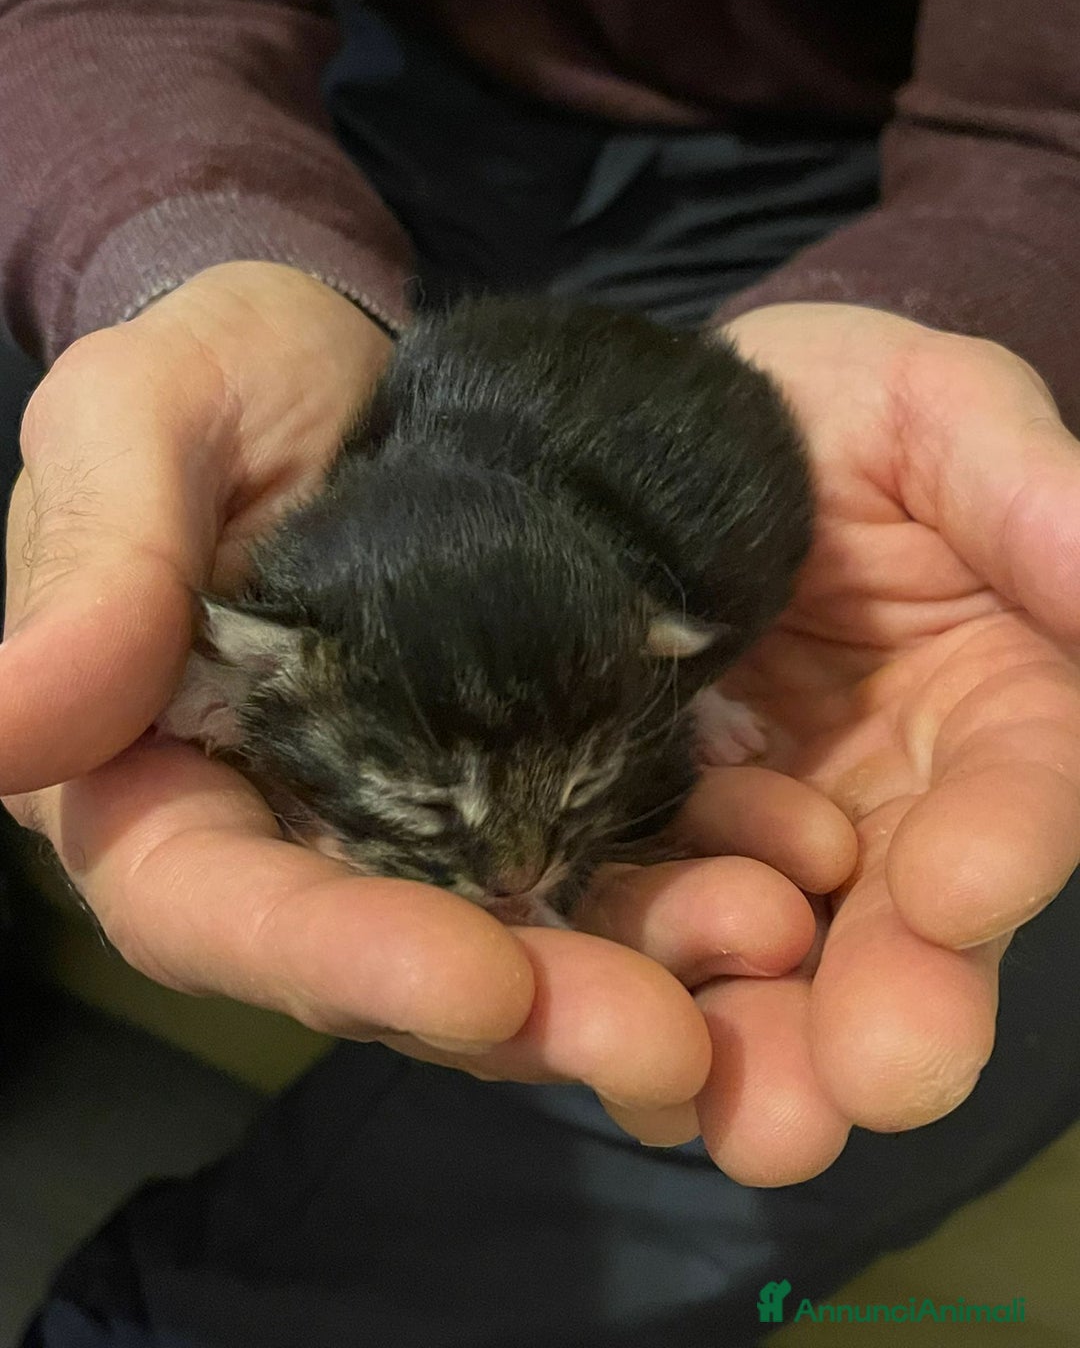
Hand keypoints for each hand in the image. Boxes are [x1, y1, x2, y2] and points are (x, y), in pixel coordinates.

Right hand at [3, 259, 799, 1121]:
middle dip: (526, 1009)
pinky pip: (600, 845)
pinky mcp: (524, 777)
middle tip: (672, 1036)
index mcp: (158, 786)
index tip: (475, 981)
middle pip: (390, 964)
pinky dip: (684, 870)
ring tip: (760, 954)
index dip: (337, 963)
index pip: (220, 910)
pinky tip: (786, 871)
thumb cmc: (219, 377)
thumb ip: (90, 563)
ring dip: (635, 964)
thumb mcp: (138, 422)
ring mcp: (419, 820)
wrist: (357, 365)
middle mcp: (292, 838)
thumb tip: (0, 724)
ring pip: (515, 928)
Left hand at [633, 302, 1079, 1184]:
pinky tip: (611, 1035)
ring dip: (762, 1039)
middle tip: (854, 1093)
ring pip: (784, 953)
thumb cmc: (826, 405)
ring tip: (737, 1118)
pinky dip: (639, 977)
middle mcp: (894, 795)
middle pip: (909, 919)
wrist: (669, 432)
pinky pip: (650, 914)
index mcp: (995, 699)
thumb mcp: (934, 409)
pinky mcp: (654, 833)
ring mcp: (769, 828)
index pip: (1024, 786)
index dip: (1004, 843)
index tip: (963, 893)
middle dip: (889, 1007)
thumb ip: (1026, 489)